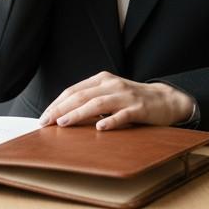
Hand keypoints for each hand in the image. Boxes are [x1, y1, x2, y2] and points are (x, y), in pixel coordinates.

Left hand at [37, 71, 193, 130]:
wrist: (165, 100)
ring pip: (98, 104)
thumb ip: (90, 101)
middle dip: (61, 109)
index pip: (73, 90)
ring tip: (64, 123)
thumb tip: (62, 116)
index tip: (43, 117)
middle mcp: (112, 85)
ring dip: (79, 114)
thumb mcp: (109, 94)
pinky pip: (123, 114)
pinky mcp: (139, 109)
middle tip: (46, 122)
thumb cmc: (132, 100)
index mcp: (102, 80)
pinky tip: (100, 128)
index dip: (57, 103)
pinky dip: (111, 121)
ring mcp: (126, 96)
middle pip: (81, 96)